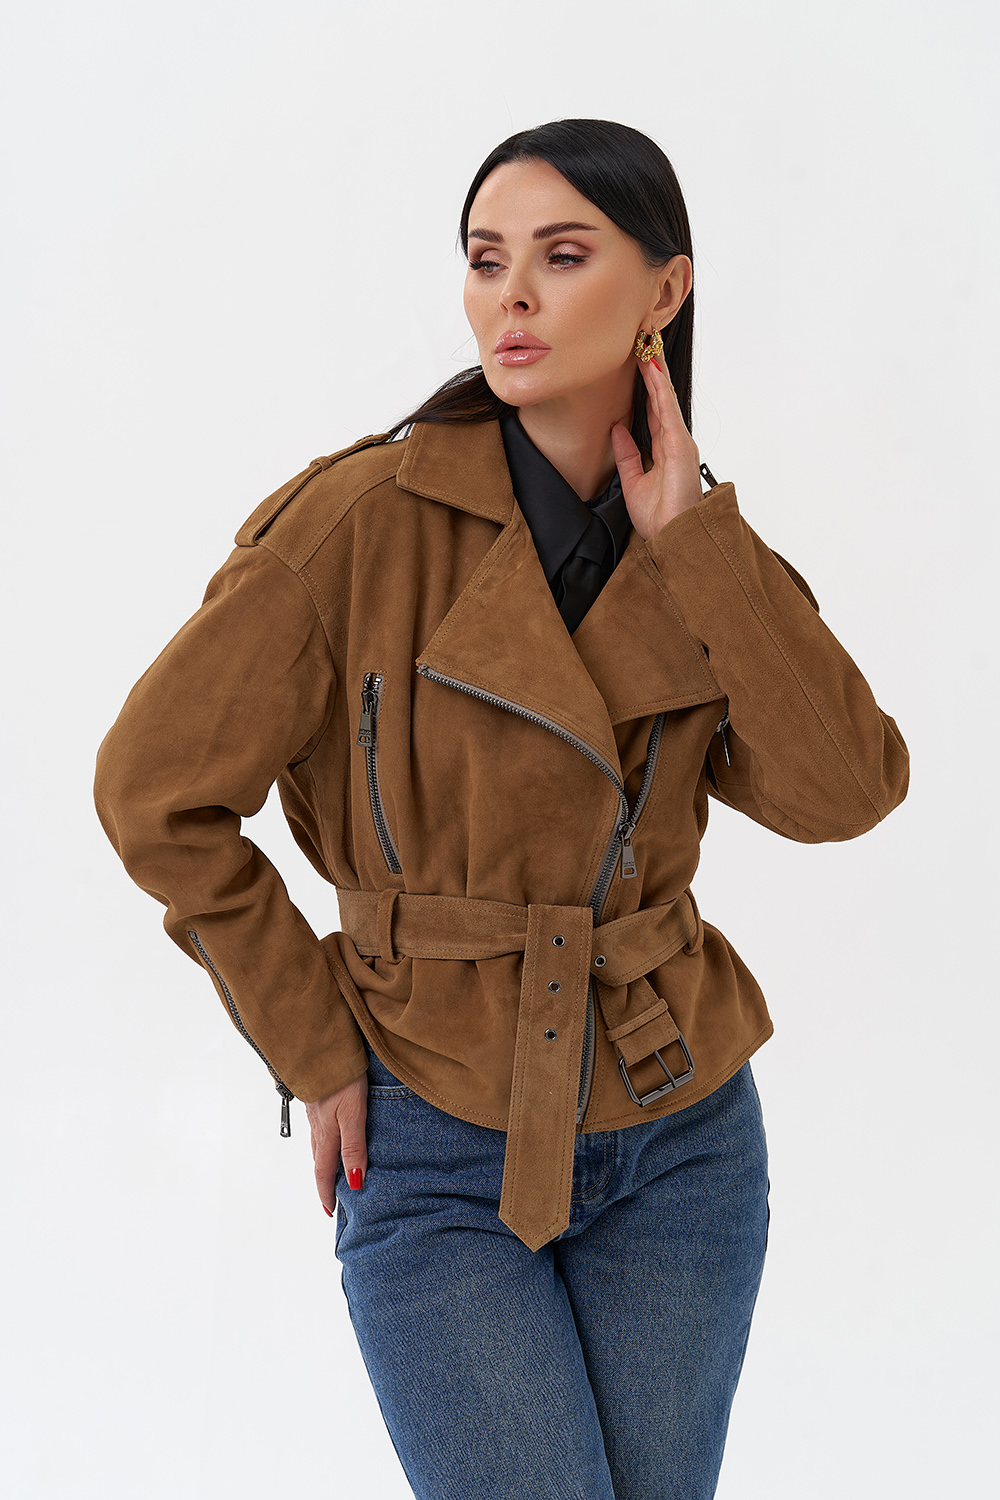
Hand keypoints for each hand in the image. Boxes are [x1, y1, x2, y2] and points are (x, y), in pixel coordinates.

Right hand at [305, 1070, 368, 1215]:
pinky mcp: (318, 1099)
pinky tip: (331, 1135)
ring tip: (332, 1173)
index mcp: (326, 1135)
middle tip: (331, 1199)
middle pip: (320, 1161)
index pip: (324, 1172)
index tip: (331, 1212)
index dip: (327, 1193)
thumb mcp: (353, 1114)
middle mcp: (317, 1127)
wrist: (322, 1047)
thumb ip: (354, 1146)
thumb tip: (355, 1181)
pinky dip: (325, 1142)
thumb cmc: (341, 1079)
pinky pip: (320, 1129)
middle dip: (325, 1182)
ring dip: (324, 1162)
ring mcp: (316, 1113)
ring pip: (319, 1144)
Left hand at [611, 353, 703, 539]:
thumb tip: (616, 428)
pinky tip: (652, 370)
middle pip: (662, 397)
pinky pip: (667, 411)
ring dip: (657, 370)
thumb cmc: (659, 518)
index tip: (637, 362)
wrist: (673, 538)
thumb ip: (626, 454)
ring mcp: (680, 442)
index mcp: (664, 450)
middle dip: (653, 369)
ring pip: (666, 398)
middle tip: (644, 340)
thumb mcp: (632, 482)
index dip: (646, 386)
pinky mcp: (680, 446)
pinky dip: (660, 389)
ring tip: (648, 343)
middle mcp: (675, 441)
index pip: (653, 409)